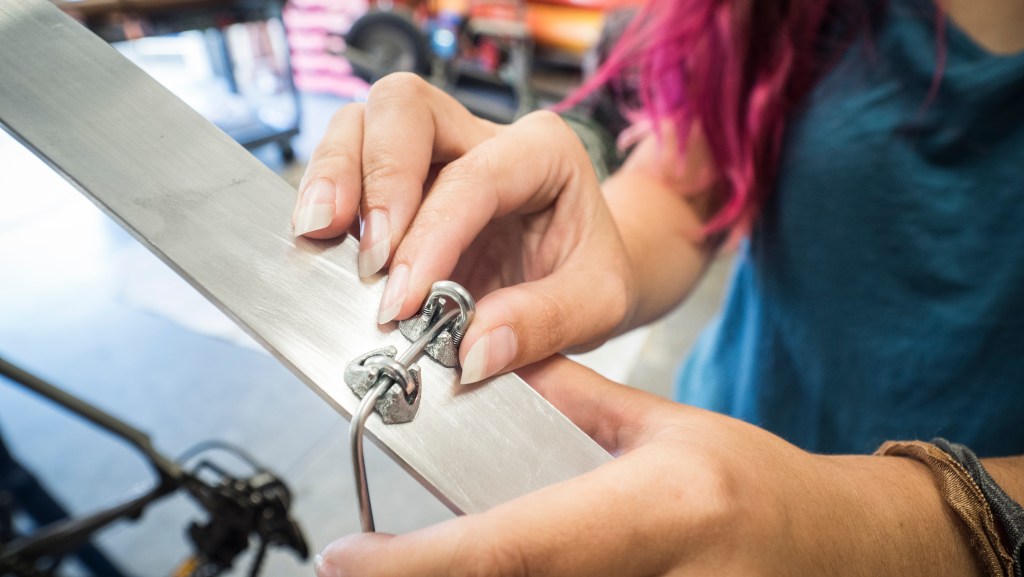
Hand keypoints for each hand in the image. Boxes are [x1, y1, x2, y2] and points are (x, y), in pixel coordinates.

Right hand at [292, 73, 633, 382]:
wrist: (579, 273)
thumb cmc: (589, 275)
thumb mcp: (599, 306)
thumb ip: (544, 325)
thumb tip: (473, 353)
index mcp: (544, 151)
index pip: (474, 176)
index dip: (430, 237)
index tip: (405, 301)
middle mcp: (482, 134)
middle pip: (406, 106)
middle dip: (374, 176)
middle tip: (366, 258)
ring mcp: (434, 150)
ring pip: (364, 120)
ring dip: (333, 174)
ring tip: (318, 237)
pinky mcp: (400, 180)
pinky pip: (347, 161)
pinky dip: (324, 196)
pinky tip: (319, 242)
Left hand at [313, 357, 980, 576]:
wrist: (836, 551)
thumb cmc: (756, 485)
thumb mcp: (663, 426)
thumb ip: (570, 402)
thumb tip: (484, 367)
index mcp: (661, 510)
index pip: (512, 548)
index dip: (414, 564)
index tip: (346, 558)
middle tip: (366, 569)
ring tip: (421, 564)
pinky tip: (504, 569)